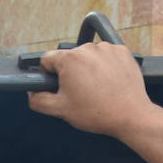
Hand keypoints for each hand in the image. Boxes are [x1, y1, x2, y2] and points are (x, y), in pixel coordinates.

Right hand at [27, 42, 162, 142]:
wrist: (130, 115)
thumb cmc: (96, 113)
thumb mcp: (60, 110)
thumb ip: (38, 100)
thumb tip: (32, 92)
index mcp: (69, 59)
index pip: (47, 60)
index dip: (49, 75)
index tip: (59, 87)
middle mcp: (87, 48)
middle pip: (69, 57)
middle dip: (71, 73)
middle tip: (80, 93)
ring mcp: (107, 48)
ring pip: (88, 56)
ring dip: (88, 68)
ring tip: (97, 89)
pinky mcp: (122, 51)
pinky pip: (106, 55)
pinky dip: (105, 66)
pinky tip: (109, 82)